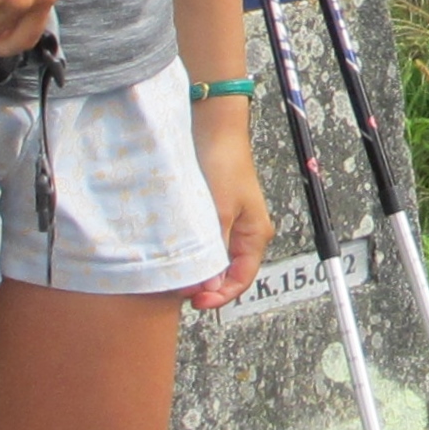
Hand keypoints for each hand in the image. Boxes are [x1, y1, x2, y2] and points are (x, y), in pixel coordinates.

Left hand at [184, 99, 269, 310]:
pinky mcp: (209, 214)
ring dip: (195, 268)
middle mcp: (243, 233)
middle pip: (225, 273)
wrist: (211, 127)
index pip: (241, 280)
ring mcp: (225, 224)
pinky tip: (173, 253)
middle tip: (179, 289)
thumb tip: (207, 285)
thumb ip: (214, 250)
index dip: (219, 296)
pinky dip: (188, 252)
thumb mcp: (219, 211)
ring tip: (174, 273)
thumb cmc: (224, 162)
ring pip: (211, 259)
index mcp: (255, 235)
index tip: (195, 302)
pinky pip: (201, 242)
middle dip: (204, 285)